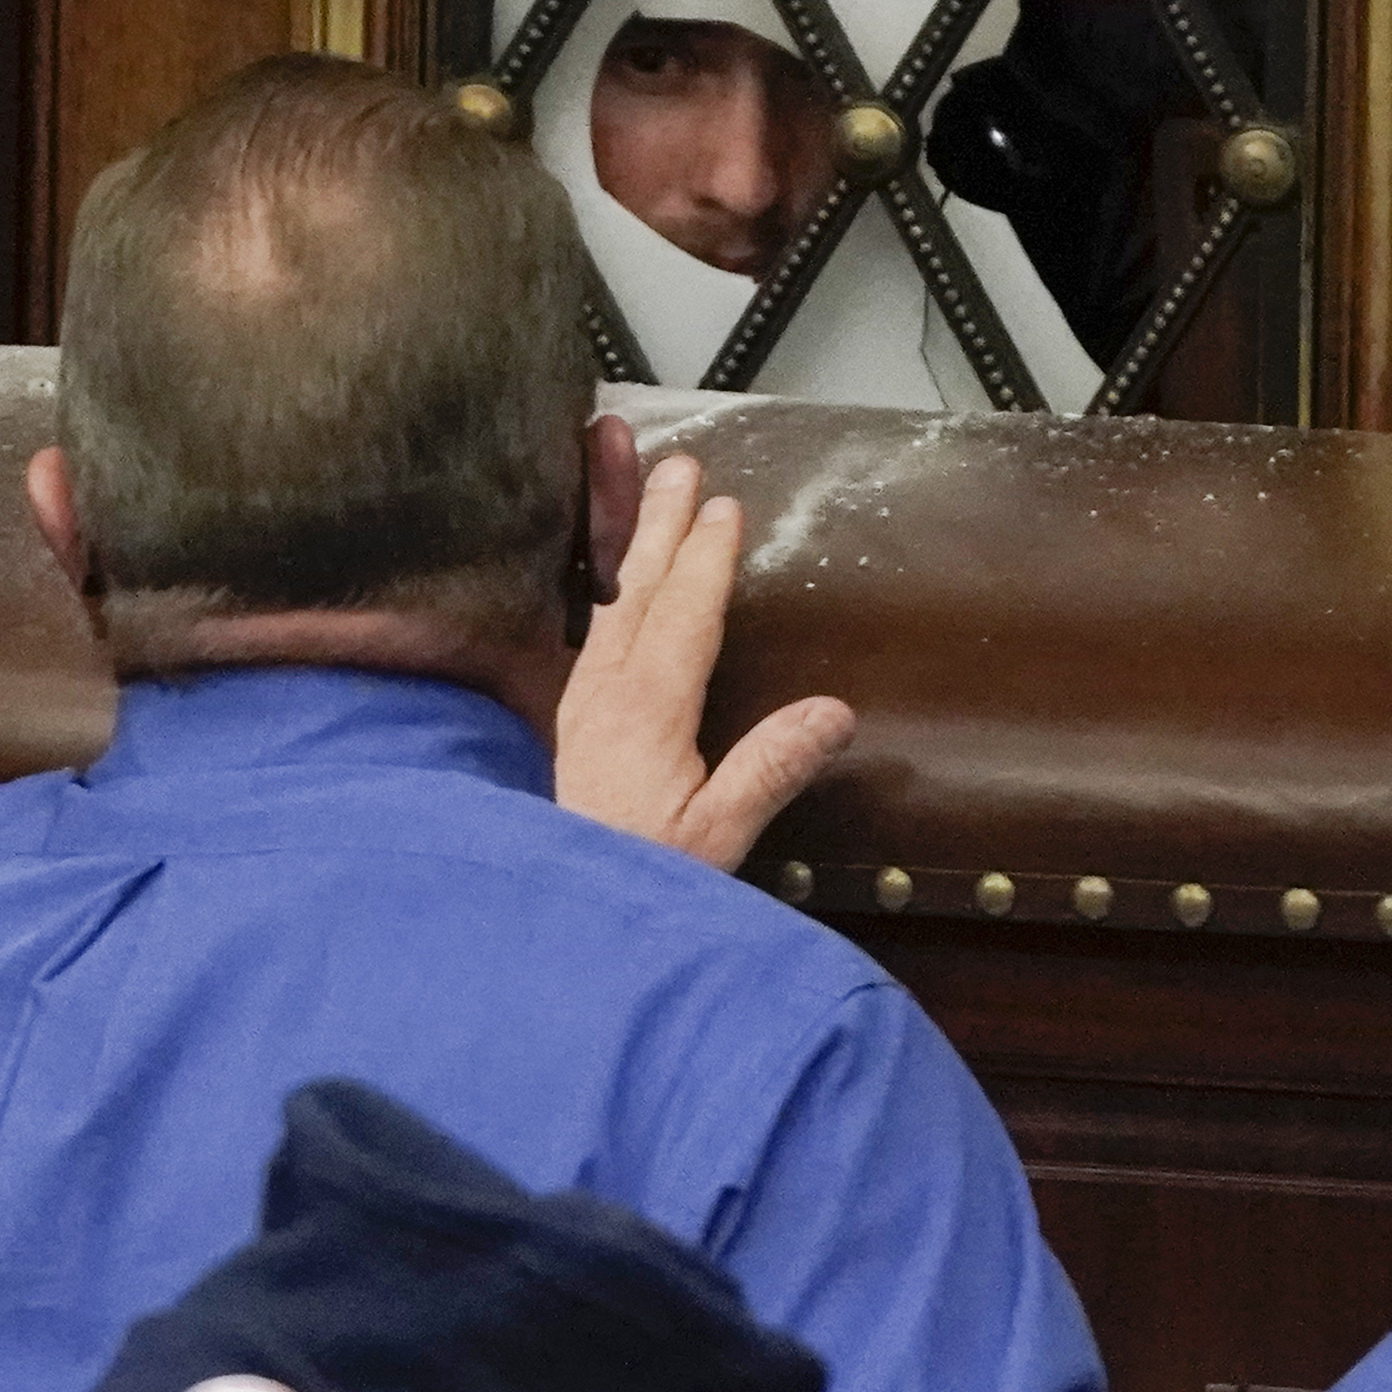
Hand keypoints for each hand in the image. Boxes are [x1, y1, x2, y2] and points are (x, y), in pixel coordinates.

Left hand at [553, 448, 853, 867]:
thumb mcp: (719, 837)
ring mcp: (579, 709)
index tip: (723, 508)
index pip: (681, 616)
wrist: (558, 925)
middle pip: (634, 592)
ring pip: (605, 607)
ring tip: (640, 495)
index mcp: (644, 713)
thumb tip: (833, 712)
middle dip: (658, 525)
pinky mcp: (569, 726)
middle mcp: (602, 698)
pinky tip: (611, 584)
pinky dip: (602, 592)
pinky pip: (588, 635)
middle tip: (678, 466)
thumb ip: (770, 770)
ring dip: (626, 547)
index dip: (705, 560)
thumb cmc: (642, 880)